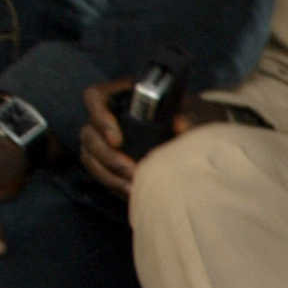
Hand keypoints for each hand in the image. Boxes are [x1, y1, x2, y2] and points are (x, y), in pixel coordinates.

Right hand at [79, 79, 230, 198]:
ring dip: (109, 175)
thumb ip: (192, 116)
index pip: (96, 97)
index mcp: (125, 94)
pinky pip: (100, 173)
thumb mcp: (198, 113)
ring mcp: (106, 138)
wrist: (198, 136)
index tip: (117, 140)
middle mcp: (110, 115)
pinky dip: (113, 184)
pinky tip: (132, 192)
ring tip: (133, 187)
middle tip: (132, 172)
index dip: (100, 117)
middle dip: (108, 157)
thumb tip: (181, 124)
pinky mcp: (109, 159)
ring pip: (90, 156)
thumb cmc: (195, 117)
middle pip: (89, 133)